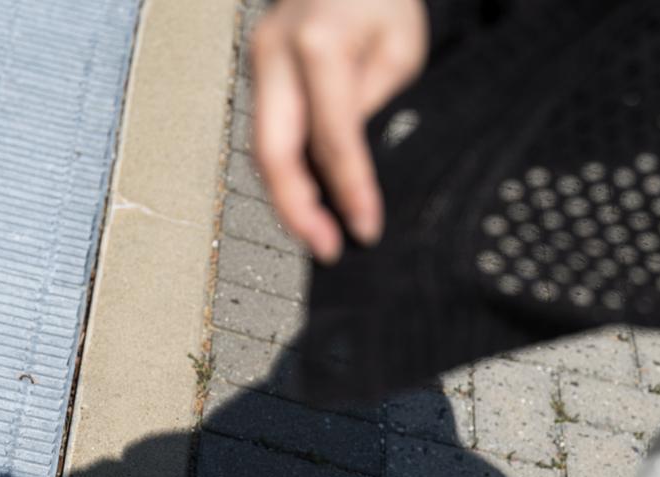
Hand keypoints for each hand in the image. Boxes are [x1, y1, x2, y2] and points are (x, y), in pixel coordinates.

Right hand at [250, 0, 428, 262]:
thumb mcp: (401, 51)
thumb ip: (373, 108)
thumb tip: (352, 170)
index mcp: (318, 44)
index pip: (332, 138)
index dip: (349, 191)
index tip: (366, 229)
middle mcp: (276, 52)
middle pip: (272, 151)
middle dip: (295, 210)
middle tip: (325, 248)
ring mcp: (259, 61)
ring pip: (262, 148)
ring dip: (287, 198)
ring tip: (319, 235)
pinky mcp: (259, 70)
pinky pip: (267, 132)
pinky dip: (286, 173)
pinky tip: (307, 201)